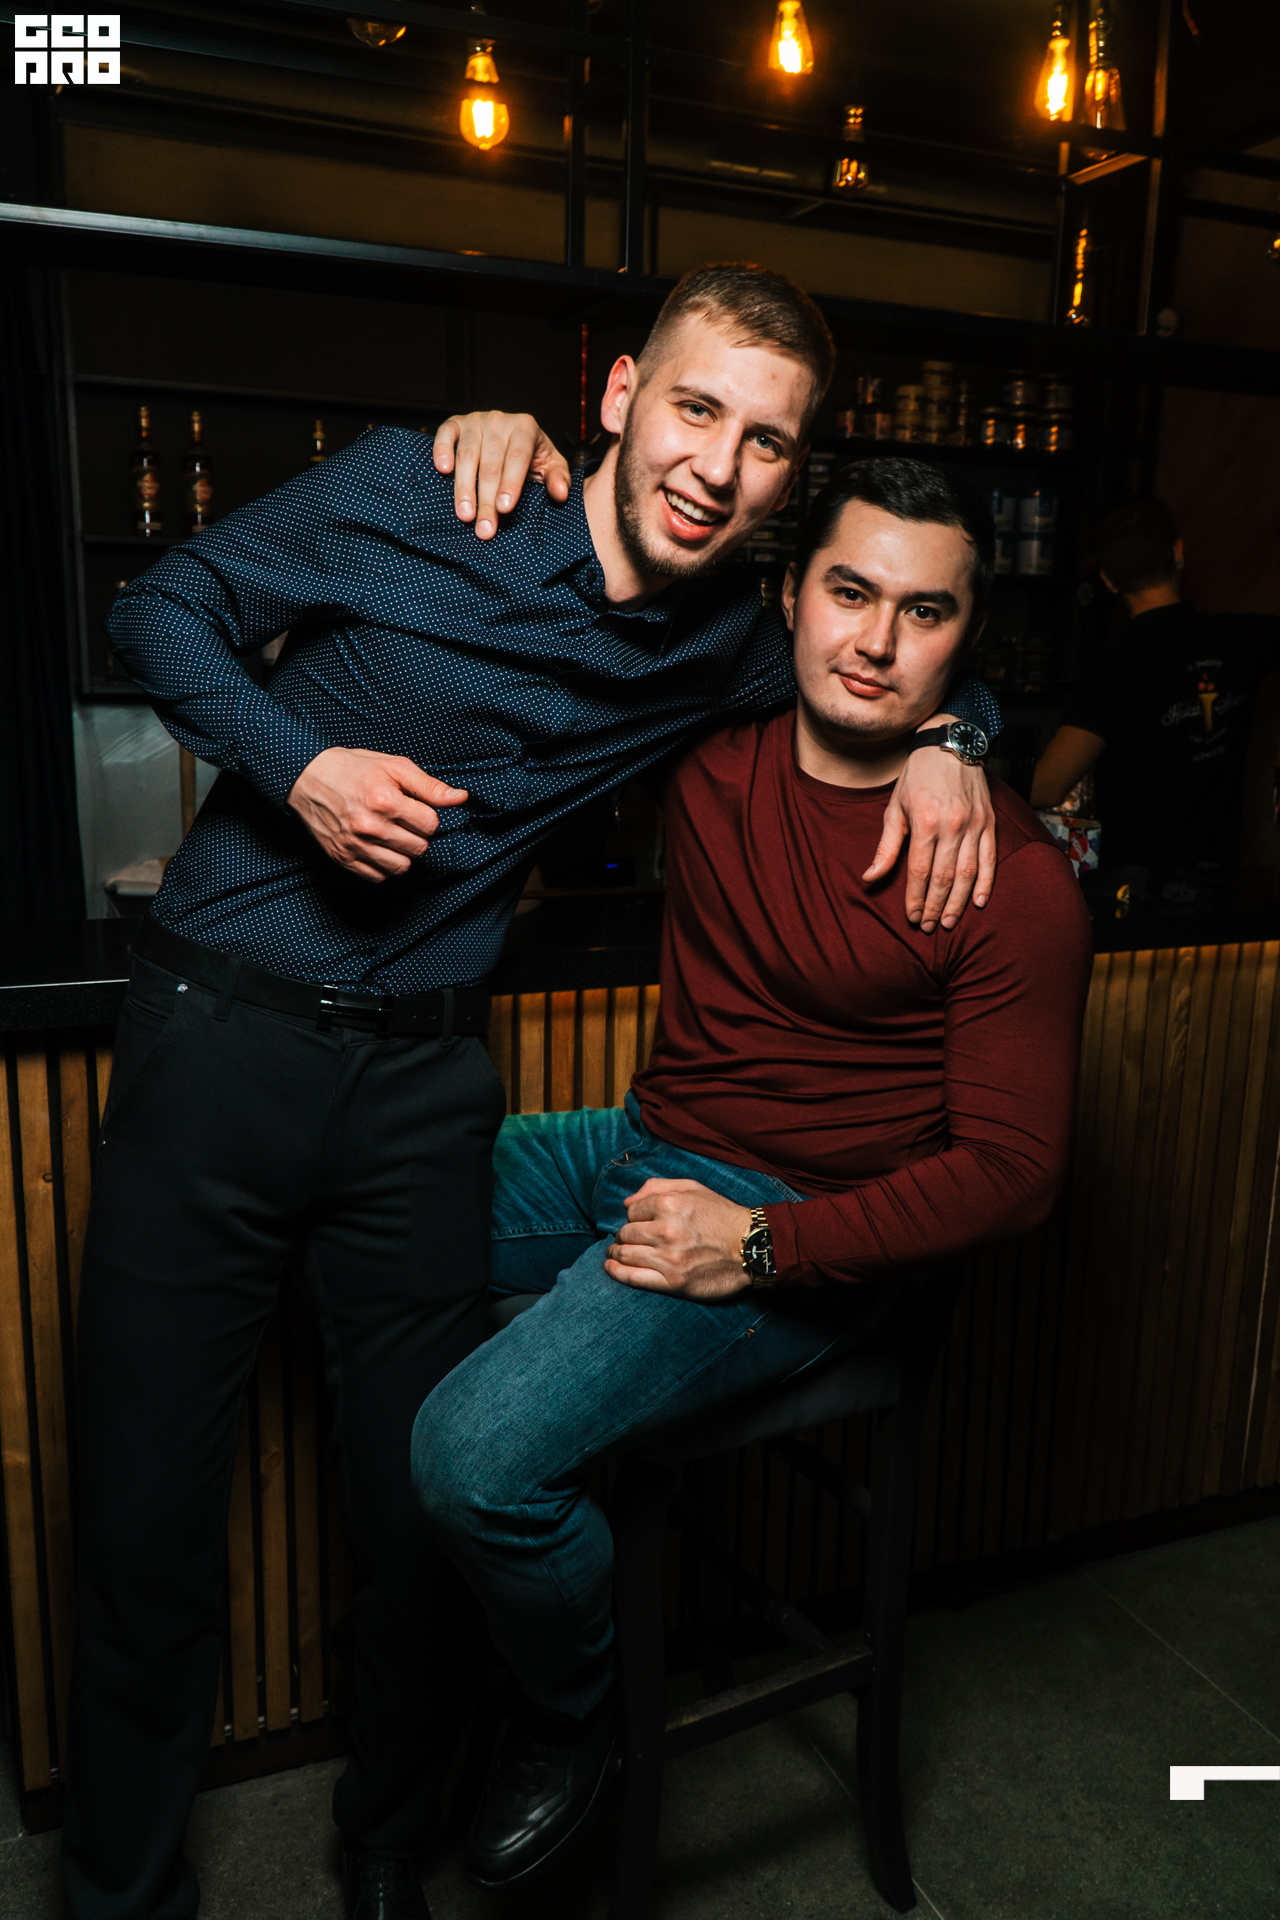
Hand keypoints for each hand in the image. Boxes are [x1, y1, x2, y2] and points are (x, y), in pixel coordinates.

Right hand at [287, 747, 466, 881]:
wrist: (307, 777)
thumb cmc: (354, 769)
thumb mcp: (393, 766)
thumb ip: (429, 786)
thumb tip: (461, 798)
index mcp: (385, 801)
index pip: (430, 824)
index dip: (426, 815)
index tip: (414, 808)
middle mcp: (369, 826)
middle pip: (419, 848)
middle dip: (417, 834)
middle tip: (403, 821)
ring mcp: (354, 845)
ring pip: (401, 867)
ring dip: (403, 853)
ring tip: (393, 836)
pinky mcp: (342, 858)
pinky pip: (378, 877)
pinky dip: (383, 866)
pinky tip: (379, 848)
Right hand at [432, 411, 571, 537]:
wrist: (512, 435)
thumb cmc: (532, 457)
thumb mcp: (551, 466)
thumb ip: (558, 479)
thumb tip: (560, 495)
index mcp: (525, 428)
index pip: (517, 458)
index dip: (510, 484)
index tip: (504, 509)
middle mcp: (500, 421)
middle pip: (491, 463)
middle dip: (486, 499)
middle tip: (484, 528)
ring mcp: (476, 421)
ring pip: (467, 455)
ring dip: (464, 487)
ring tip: (465, 515)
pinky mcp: (456, 423)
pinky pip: (445, 434)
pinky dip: (442, 450)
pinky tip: (443, 470)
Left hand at [603, 1178, 753, 1300]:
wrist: (752, 1247)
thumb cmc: (722, 1215)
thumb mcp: (694, 1188)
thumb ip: (657, 1187)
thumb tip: (627, 1202)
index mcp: (670, 1204)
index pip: (631, 1212)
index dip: (633, 1217)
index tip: (638, 1224)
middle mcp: (666, 1230)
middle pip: (625, 1234)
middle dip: (622, 1237)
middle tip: (625, 1241)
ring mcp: (669, 1258)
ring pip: (625, 1255)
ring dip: (615, 1254)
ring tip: (614, 1255)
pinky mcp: (674, 1282)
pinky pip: (634, 1278)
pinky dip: (617, 1273)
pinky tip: (611, 1269)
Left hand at [864, 723, 995, 932]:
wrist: (949, 744)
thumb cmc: (917, 776)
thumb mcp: (894, 807)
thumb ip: (886, 846)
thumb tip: (870, 878)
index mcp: (925, 822)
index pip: (920, 871)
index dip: (916, 899)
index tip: (913, 918)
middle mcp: (952, 826)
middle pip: (944, 878)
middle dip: (936, 906)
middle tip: (930, 927)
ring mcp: (974, 825)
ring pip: (968, 873)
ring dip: (958, 902)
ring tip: (950, 922)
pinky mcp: (989, 822)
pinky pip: (990, 858)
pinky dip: (985, 883)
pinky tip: (978, 902)